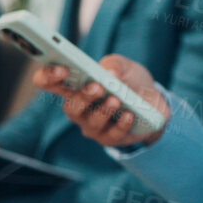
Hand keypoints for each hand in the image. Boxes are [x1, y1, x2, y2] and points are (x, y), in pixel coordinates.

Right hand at [33, 54, 165, 148]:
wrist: (154, 101)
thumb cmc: (130, 81)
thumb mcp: (125, 66)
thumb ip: (114, 64)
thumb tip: (109, 72)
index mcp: (74, 87)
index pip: (48, 83)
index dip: (49, 76)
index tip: (62, 69)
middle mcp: (79, 109)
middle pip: (71, 107)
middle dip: (83, 97)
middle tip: (97, 86)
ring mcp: (93, 126)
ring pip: (91, 122)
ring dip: (103, 110)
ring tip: (116, 100)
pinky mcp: (110, 138)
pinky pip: (112, 135)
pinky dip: (121, 124)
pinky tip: (129, 115)